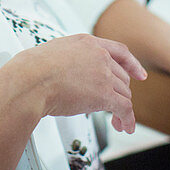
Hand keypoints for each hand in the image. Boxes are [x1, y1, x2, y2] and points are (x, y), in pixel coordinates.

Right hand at [1, 34, 146, 133]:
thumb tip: (65, 70)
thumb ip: (69, 58)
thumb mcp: (54, 52)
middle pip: (122, 77)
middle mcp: (99, 56)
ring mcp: (103, 74)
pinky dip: (128, 120)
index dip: (132, 64)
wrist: (30, 80)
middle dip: (122, 93)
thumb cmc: (32, 70)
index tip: (139, 74)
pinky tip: (125, 127)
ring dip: (123, 109)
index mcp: (88, 43)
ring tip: (118, 122)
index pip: (120, 51)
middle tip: (117, 107)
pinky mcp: (104, 94)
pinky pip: (124, 108)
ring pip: (124, 93)